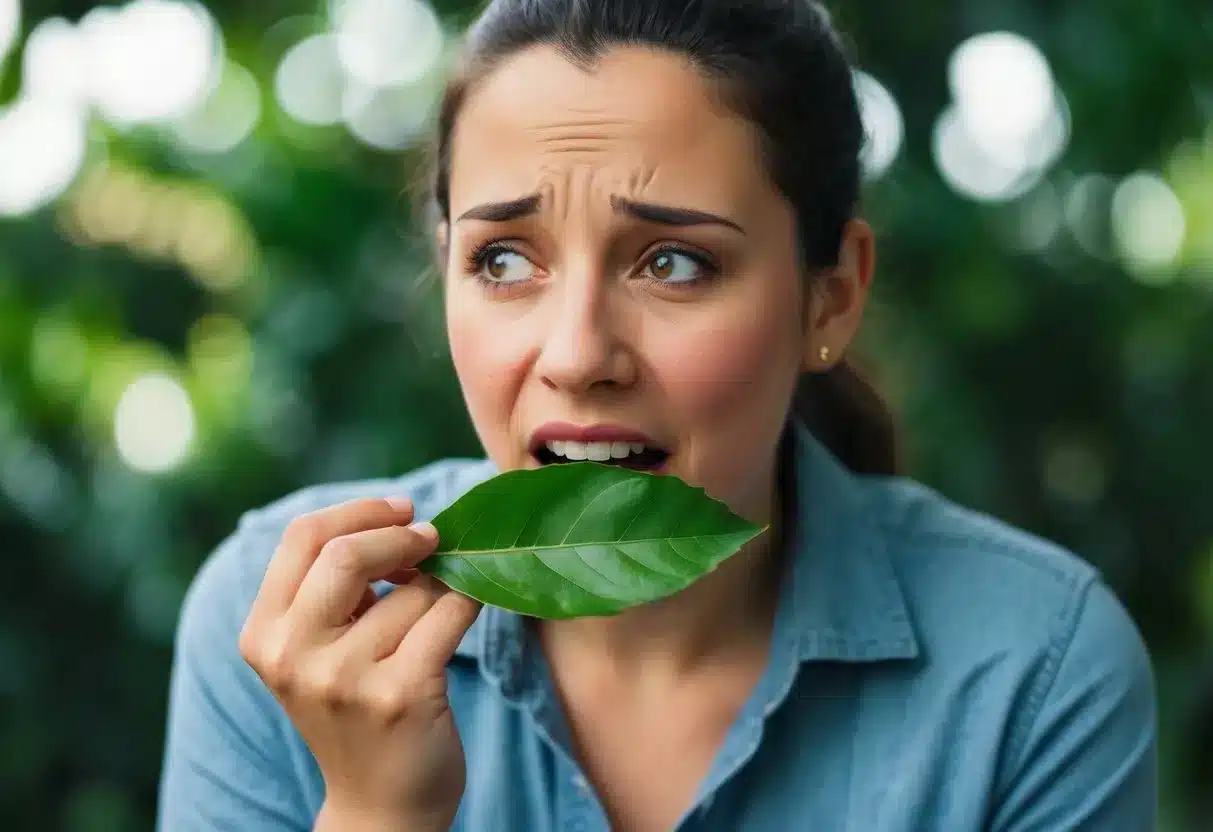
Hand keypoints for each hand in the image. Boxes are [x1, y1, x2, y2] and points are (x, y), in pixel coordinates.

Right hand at [238, 497, 479, 827]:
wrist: (381, 806)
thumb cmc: (357, 711)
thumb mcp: (319, 650)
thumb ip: (337, 588)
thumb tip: (402, 519)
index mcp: (263, 635)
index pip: (302, 537)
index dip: (359, 511)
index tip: (402, 511)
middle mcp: (293, 656)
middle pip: (346, 553)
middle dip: (401, 535)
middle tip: (433, 538)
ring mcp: (345, 679)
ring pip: (412, 589)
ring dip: (441, 584)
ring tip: (442, 605)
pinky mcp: (400, 695)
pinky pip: (450, 614)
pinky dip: (470, 599)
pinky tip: (472, 606)